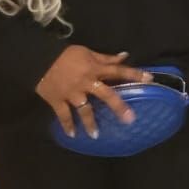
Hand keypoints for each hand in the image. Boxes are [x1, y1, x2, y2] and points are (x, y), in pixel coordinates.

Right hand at [34, 46, 150, 138]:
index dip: (134, 74)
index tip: (149, 79)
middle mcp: (86, 83)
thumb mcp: (88, 52)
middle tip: (130, 119)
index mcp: (95, 69)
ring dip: (91, 123)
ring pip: (84, 110)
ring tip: (96, 135)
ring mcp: (72, 94)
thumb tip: (125, 56)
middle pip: (106, 95)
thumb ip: (106, 58)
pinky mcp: (58, 101)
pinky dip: (67, 125)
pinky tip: (73, 135)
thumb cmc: (66, 56)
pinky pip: (63, 116)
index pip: (118, 71)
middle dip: (118, 107)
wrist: (39, 60)